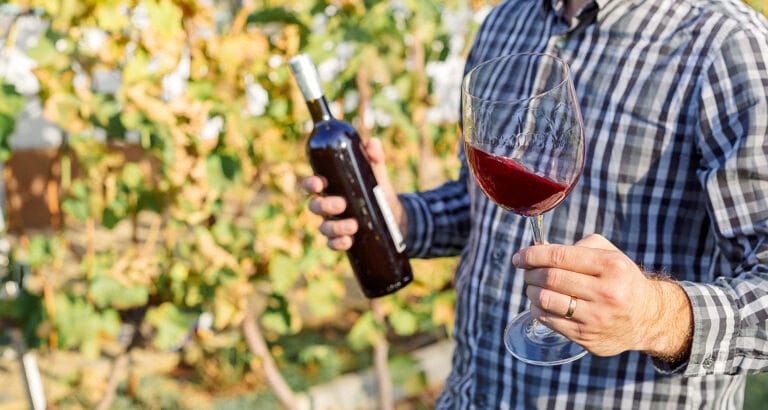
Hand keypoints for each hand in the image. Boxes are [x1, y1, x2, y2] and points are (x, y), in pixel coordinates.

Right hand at [301, 137, 403, 250]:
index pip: (312, 185)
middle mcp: (328, 206)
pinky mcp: (343, 238)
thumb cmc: (377, 189)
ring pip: (324, 227)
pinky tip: (348, 241)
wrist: (394, 214)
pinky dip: (338, 243)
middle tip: (342, 204)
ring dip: (335, 227)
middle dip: (325, 206)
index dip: (310, 184)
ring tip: (353, 225)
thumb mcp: (377, 172)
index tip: (319, 183)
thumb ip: (374, 157)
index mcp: (331, 187)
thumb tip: (372, 143)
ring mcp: (334, 223)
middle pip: (314, 207)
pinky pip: (333, 244)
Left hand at [513, 234, 692, 359]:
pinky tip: (540, 303)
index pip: (560, 257)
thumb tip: (540, 249)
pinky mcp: (588, 337)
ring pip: (546, 301)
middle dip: (530, 273)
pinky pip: (549, 321)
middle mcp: (606, 293)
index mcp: (611, 266)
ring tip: (532, 287)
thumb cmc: (620, 279)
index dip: (532, 255)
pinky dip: (538, 309)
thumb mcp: (609, 254)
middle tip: (526, 271)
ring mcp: (596, 318)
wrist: (647, 317)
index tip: (519, 257)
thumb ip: (578, 246)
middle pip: (550, 278)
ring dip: (531, 291)